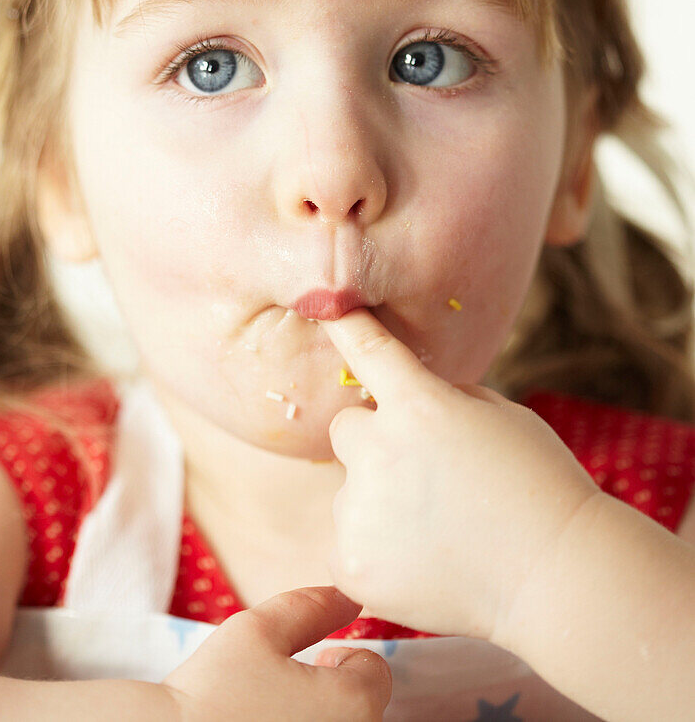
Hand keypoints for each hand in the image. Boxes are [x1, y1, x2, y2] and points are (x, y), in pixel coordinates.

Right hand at [161, 585, 391, 721]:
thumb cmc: (212, 690)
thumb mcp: (259, 629)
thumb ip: (312, 607)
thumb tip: (350, 596)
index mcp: (354, 705)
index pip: (374, 671)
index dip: (342, 656)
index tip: (312, 660)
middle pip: (361, 708)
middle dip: (332, 691)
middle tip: (287, 686)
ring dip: (318, 718)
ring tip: (271, 713)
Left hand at [322, 308, 600, 642]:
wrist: (558, 578)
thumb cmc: (541, 486)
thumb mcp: (500, 416)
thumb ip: (443, 398)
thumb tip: (404, 396)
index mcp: (420, 405)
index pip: (368, 350)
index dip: (345, 325)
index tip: (327, 307)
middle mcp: (379, 451)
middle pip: (346, 427)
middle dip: (376, 441)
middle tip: (424, 474)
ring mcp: (360, 511)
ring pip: (348, 489)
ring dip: (377, 499)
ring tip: (437, 528)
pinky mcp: (351, 564)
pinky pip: (344, 541)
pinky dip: (372, 549)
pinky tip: (421, 560)